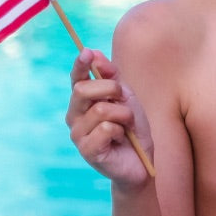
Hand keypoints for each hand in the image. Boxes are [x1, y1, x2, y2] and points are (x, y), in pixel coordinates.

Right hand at [65, 48, 153, 186]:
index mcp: (82, 103)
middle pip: (83, 90)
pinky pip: (106, 128)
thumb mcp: (126, 98)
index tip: (87, 53)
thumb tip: (94, 52)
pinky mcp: (86, 150)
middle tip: (125, 101)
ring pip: (101, 110)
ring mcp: (78, 135)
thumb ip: (112, 77)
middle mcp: (74, 117)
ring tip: (126, 127)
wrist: (141, 162)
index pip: (76, 79)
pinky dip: (121, 132)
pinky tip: (120, 140)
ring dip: (123, 116)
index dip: (80, 65)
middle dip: (111, 90)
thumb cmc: (132, 130)